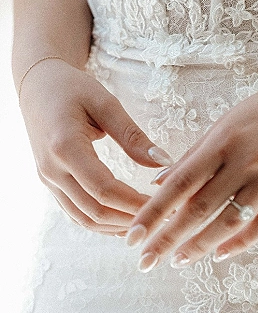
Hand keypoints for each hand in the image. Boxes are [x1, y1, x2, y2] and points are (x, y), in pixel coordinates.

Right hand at [18, 58, 173, 234]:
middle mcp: (52, 170)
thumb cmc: (73, 88)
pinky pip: (75, 211)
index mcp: (65, 147)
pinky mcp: (51, 182)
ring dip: (116, 226)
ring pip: (83, 218)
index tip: (164, 206)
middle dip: (129, 219)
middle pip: (93, 210)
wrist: (37, 86)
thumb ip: (133, 135)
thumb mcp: (106, 103)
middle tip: (163, 219)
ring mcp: (48, 179)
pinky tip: (124, 220)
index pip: (103, 189)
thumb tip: (163, 161)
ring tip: (148, 223)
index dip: (134, 203)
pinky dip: (101, 221)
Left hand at [125, 69, 257, 270]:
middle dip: (169, 238)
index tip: (132, 236)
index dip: (154, 212)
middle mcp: (246, 160)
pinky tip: (220, 254)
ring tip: (180, 260)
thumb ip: (195, 153)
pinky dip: (240, 243)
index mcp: (224, 140)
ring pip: (230, 222)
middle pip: (200, 208)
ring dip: (201, 245)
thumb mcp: (227, 121)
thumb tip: (159, 183)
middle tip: (146, 261)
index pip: (180, 183)